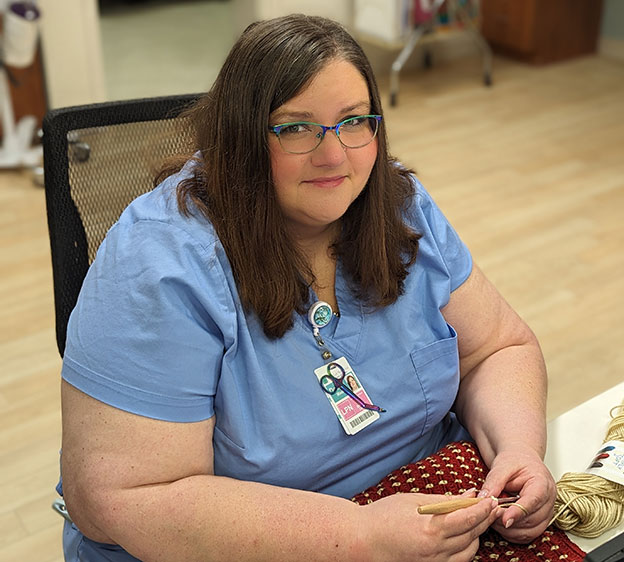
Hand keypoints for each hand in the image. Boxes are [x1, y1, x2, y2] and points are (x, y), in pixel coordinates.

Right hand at [358, 491, 501, 561]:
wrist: (363, 540)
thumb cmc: (384, 516)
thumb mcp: (413, 501)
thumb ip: (443, 500)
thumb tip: (467, 495)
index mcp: (431, 529)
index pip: (468, 519)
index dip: (482, 508)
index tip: (490, 498)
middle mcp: (436, 550)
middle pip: (472, 535)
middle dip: (484, 520)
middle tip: (490, 506)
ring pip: (469, 551)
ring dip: (477, 535)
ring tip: (476, 519)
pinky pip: (458, 561)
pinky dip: (466, 548)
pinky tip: (464, 535)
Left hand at [478, 446, 555, 542]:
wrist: (521, 460)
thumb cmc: (515, 461)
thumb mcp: (502, 466)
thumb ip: (494, 482)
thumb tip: (484, 498)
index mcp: (542, 483)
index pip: (533, 501)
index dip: (518, 512)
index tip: (504, 520)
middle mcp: (548, 500)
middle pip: (532, 520)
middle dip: (509, 521)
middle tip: (490, 515)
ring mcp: (546, 513)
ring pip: (531, 532)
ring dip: (510, 529)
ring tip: (494, 516)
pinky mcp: (540, 521)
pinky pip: (528, 535)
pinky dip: (513, 533)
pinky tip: (500, 522)